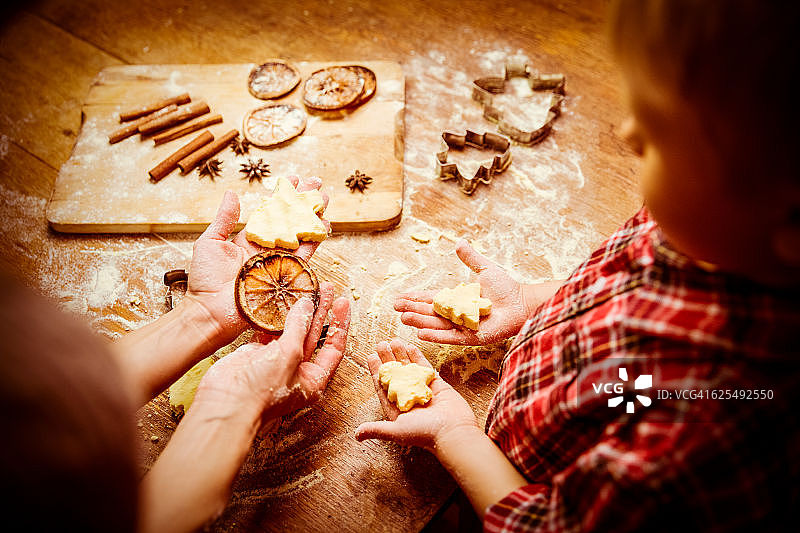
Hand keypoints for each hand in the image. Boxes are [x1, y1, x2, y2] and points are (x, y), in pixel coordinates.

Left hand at [184, 176, 329, 346]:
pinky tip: (324, 224)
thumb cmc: (205, 281)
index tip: (294, 179)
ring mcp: (277, 262)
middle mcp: (266, 250)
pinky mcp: (286, 276)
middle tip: (316, 183)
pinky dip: (315, 240)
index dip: (283, 196)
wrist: (211, 312)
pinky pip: (304, 256)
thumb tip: (232, 193)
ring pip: (301, 234)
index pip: (270, 212)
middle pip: (290, 220)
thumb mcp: (210, 242)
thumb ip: (225, 219)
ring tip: (324, 198)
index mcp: (249, 240)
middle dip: (304, 202)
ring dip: (314, 215)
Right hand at [192, 292, 349, 427]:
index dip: (340, 323)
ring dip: (298, 311)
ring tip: (304, 288)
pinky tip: (278, 300)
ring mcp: (277, 361)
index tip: (342, 302)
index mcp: (313, 378)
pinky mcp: (257, 354)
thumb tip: (306, 305)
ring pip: (292, 330)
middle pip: (315, 335)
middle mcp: (297, 370)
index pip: (334, 347)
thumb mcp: (289, 355)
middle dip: (320, 311)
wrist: (226, 404)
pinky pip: (269, 331)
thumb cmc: (262, 391)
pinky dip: (273, 317)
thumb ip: (298, 328)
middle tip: (325, 288)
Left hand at [354, 339, 477, 451]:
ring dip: (400, 355)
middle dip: (387, 359)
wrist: (454, 431)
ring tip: (393, 341)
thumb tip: (356, 435)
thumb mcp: (396, 431)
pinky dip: (418, 357)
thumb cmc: (424, 434)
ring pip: (409, 369)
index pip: (383, 387)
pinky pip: (425, 368)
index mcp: (398, 410)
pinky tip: (410, 346)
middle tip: (381, 344)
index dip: (377, 372)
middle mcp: (409, 399)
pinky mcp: (437, 385)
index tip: (371, 357)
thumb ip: (377, 429)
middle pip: (395, 375)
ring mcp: (423, 390)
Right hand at [395, 240, 528, 344]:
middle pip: (429, 312)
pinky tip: (421, 333)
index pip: (431, 298)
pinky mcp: (471, 337)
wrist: (521, 303)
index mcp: (457, 300)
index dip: (414, 298)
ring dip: (419, 322)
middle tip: (395, 308)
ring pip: (436, 325)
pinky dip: (436, 336)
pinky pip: (450, 337)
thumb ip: (470, 258)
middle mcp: (456, 314)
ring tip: (403, 319)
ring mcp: (462, 326)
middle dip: (412, 310)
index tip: (398, 297)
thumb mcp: (485, 269)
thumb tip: (459, 241)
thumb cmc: (506, 288)